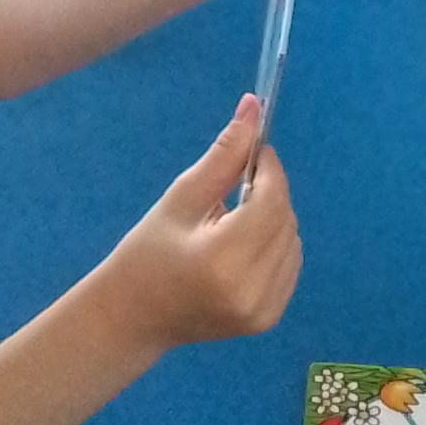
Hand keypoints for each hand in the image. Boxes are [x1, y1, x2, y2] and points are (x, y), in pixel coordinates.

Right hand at [110, 99, 301, 349]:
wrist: (133, 317)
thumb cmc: (147, 254)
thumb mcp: (181, 198)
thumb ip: (223, 154)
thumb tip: (253, 106)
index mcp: (224, 260)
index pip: (271, 200)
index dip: (270, 169)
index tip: (255, 151)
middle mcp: (251, 290)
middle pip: (285, 219)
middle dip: (270, 192)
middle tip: (238, 185)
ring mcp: (263, 310)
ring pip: (292, 240)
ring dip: (274, 219)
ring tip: (233, 222)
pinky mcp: (268, 319)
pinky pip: (289, 264)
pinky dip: (276, 245)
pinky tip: (243, 246)